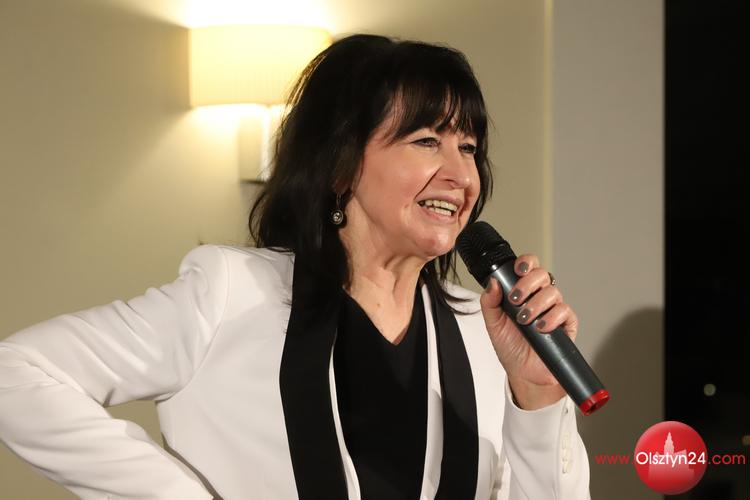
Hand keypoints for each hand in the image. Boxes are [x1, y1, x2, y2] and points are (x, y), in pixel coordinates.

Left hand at [479, 254, 578, 409]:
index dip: (526, 263)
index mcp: (523, 292)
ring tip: (525, 320)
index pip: (529, 268)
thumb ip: (489, 302)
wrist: (524, 373)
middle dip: (528, 284)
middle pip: (542, 275)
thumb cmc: (511, 347)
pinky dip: (552, 318)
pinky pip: (565, 311)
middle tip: (516, 299)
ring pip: (553, 292)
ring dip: (536, 304)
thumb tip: (493, 282)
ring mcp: (554, 309)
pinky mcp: (567, 323)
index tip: (517, 270)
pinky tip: (541, 327)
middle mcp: (540, 297)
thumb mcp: (493, 324)